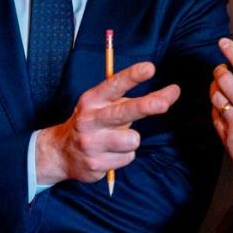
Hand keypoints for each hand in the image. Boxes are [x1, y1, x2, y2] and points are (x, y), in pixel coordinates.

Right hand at [35, 62, 179, 184]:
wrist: (61, 152)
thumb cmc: (94, 123)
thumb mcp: (106, 105)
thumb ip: (136, 99)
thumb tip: (172, 93)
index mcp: (93, 100)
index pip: (114, 85)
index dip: (132, 76)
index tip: (150, 68)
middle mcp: (90, 120)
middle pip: (123, 112)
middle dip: (144, 107)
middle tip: (163, 103)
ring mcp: (91, 143)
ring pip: (132, 140)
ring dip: (131, 140)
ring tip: (117, 139)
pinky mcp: (95, 164)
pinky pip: (128, 157)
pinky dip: (124, 155)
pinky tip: (110, 153)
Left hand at [211, 37, 232, 183]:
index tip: (225, 42)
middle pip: (226, 80)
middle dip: (220, 69)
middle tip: (222, 66)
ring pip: (216, 97)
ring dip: (215, 87)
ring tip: (219, 84)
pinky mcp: (227, 139)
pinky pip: (214, 117)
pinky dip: (214, 108)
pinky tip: (219, 106)